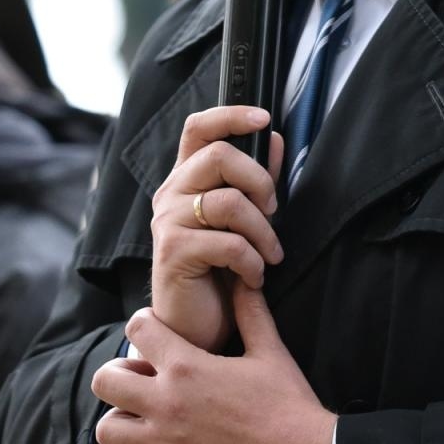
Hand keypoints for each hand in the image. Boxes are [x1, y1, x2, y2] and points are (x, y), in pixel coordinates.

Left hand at [92, 281, 334, 443]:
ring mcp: (167, 443)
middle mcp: (168, 402)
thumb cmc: (292, 407)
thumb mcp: (271, 353)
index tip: (155, 339)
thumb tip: (245, 281)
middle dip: (118, 377)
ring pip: (107, 429)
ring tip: (141, 422)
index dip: (143, 328)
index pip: (136, 329)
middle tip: (140, 383)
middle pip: (105, 380)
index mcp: (187, 366)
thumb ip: (251, 313)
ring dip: (120, 424)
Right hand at [149, 106, 282, 350]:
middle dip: (260, 181)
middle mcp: (171, 194)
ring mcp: (168, 222)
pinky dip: (253, 262)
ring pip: (229, 201)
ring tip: (270, 255)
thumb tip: (275, 140)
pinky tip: (253, 277)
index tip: (264, 118)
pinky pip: (228, 243)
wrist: (193, 326)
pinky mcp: (173, 252)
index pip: (198, 128)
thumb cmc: (216, 272)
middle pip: (218, 155)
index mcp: (185, 180)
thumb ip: (255, 181)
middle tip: (273, 212)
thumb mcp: (242, 221)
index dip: (230, 116)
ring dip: (263, 231)